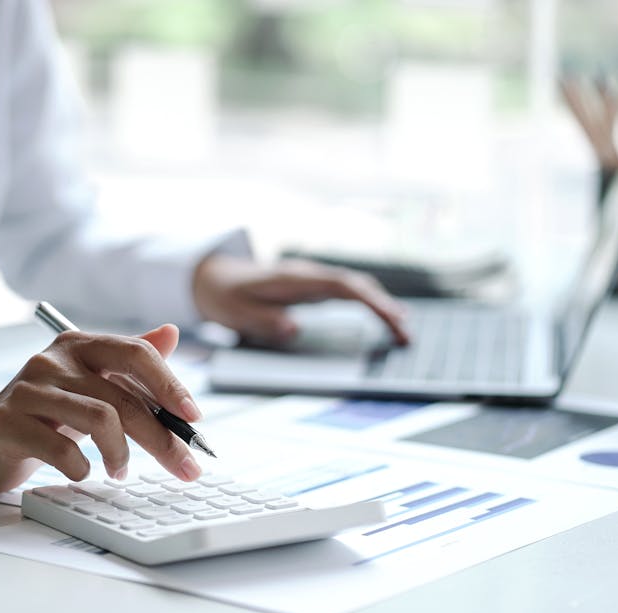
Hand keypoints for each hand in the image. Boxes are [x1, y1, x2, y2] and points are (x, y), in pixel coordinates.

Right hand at [0, 324, 203, 492]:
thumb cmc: (46, 412)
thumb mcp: (91, 384)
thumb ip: (130, 362)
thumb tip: (173, 332)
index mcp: (79, 344)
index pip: (136, 354)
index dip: (170, 385)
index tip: (195, 418)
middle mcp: (53, 359)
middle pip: (124, 396)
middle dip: (162, 438)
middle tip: (184, 466)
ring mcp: (29, 389)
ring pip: (100, 419)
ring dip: (121, 454)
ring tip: (120, 471)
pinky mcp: (9, 422)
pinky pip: (63, 449)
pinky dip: (82, 468)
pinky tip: (82, 472)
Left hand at [192, 254, 408, 345]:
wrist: (212, 277)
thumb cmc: (225, 295)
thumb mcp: (235, 312)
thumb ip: (263, 321)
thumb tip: (294, 328)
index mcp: (294, 278)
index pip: (342, 286)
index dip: (370, 301)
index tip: (390, 318)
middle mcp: (308, 274)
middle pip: (356, 285)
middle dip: (384, 306)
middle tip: (406, 333)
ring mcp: (312, 279)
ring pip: (355, 286)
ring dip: (380, 304)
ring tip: (403, 329)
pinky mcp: (312, 287)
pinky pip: (347, 292)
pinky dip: (368, 302)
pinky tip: (383, 316)